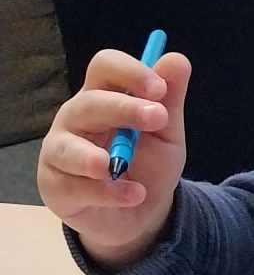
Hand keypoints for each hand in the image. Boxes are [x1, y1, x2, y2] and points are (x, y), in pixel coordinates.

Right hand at [36, 48, 191, 266]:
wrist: (142, 215)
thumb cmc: (149, 166)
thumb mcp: (166, 134)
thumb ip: (170, 100)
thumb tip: (177, 59)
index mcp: (103, 96)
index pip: (104, 67)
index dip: (130, 72)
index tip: (159, 88)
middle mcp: (75, 118)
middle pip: (88, 103)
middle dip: (123, 108)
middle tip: (157, 118)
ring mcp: (59, 152)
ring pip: (67, 148)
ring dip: (92, 157)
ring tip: (117, 166)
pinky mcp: (54, 187)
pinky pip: (74, 188)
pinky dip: (107, 194)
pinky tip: (133, 195)